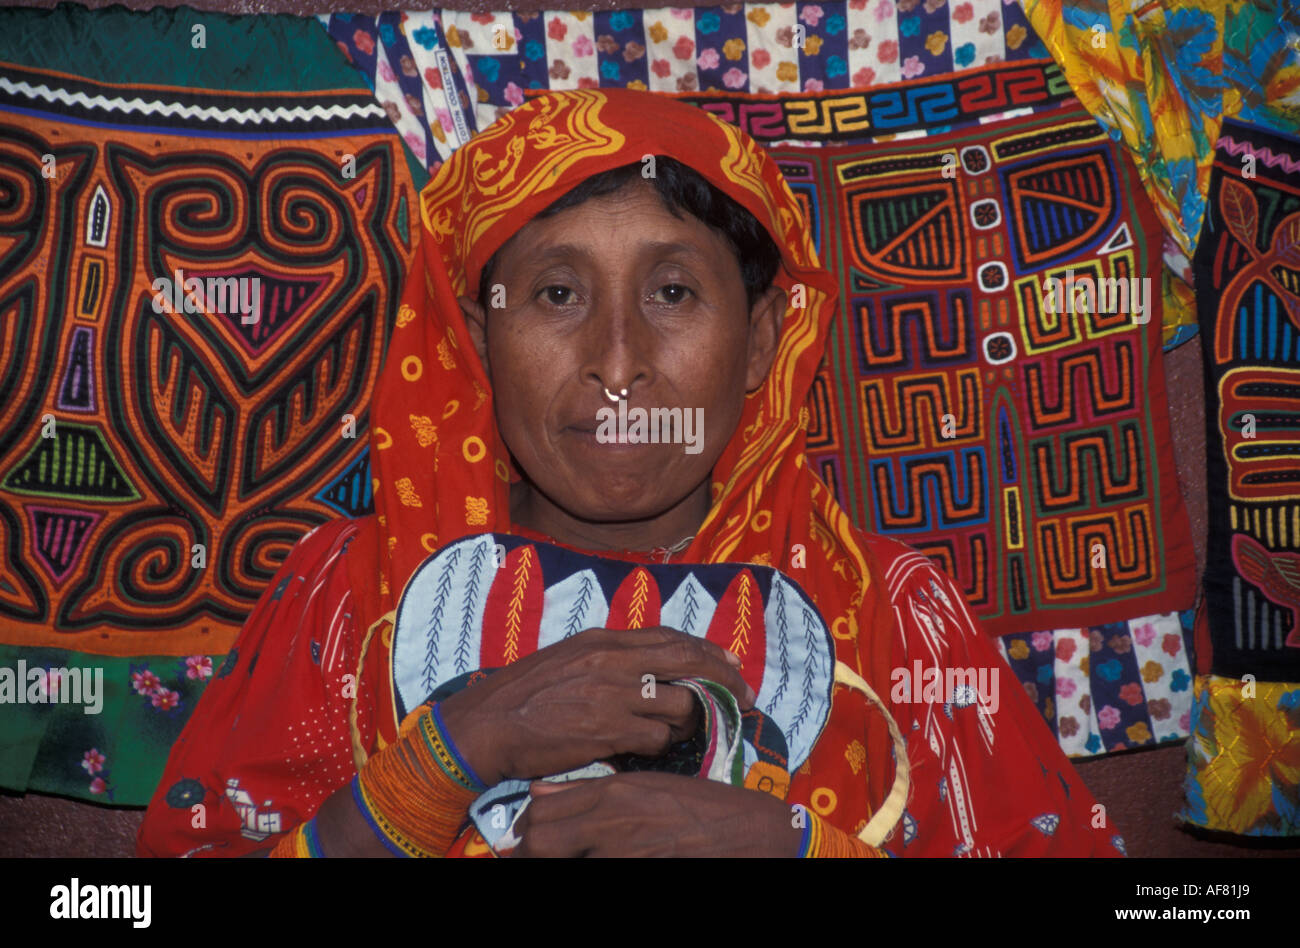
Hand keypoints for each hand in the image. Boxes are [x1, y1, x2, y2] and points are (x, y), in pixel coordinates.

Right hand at [437, 626, 755, 786]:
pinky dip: (660, 744)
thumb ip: (609, 657)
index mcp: (603, 639)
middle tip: (744, 694)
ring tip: (685, 729)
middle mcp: (612, 661)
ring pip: (680, 703)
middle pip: (688, 661)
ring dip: (690, 719)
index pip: (672, 637)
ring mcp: (611, 695)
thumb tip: (650, 664)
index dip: (708, 651)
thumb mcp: (568, 658)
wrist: (487, 725)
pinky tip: (647, 747)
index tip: (731, 663)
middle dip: (723, 677)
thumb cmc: (524, 694)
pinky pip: (656, 738)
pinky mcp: (607, 731)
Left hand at [505, 771, 800, 856]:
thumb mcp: (645, 785)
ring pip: (561, 863)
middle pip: (539, 842)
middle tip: (530, 855)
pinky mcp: (635, 872)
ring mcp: (621, 855)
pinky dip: (587, 870)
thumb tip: (539, 792)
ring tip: (567, 858)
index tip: (525, 837)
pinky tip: (595, 863)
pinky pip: (593, 874)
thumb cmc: (700, 806)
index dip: (527, 829)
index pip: (541, 813)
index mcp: (611, 794)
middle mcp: (610, 824)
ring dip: (558, 861)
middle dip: (530, 852)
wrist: (746, 834)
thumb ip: (589, 789)